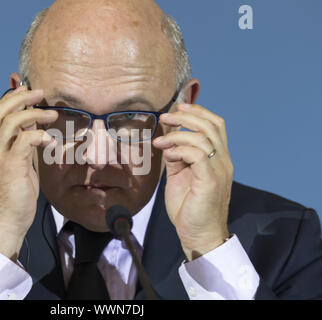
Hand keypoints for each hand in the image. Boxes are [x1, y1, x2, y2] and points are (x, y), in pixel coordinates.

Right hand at [0, 86, 57, 260]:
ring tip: (50, 113)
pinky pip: (24, 141)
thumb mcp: (16, 169)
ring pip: (9, 121)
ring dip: (32, 112)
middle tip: (38, 92)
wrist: (2, 225)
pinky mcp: (10, 167)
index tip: (25, 91)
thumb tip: (34, 132)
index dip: (9, 99)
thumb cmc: (11, 200)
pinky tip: (50, 139)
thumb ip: (22, 150)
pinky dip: (38, 135)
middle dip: (19, 97)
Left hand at [153, 103, 232, 260]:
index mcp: (218, 158)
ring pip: (203, 137)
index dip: (198, 111)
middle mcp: (223, 161)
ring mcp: (219, 170)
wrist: (199, 235)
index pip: (215, 125)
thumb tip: (168, 141)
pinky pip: (197, 154)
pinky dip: (179, 149)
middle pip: (211, 125)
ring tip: (160, 142)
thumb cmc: (189, 208)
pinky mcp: (210, 181)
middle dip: (186, 116)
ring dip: (177, 135)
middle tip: (166, 117)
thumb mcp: (180, 176)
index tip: (178, 108)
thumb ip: (178, 157)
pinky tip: (168, 154)